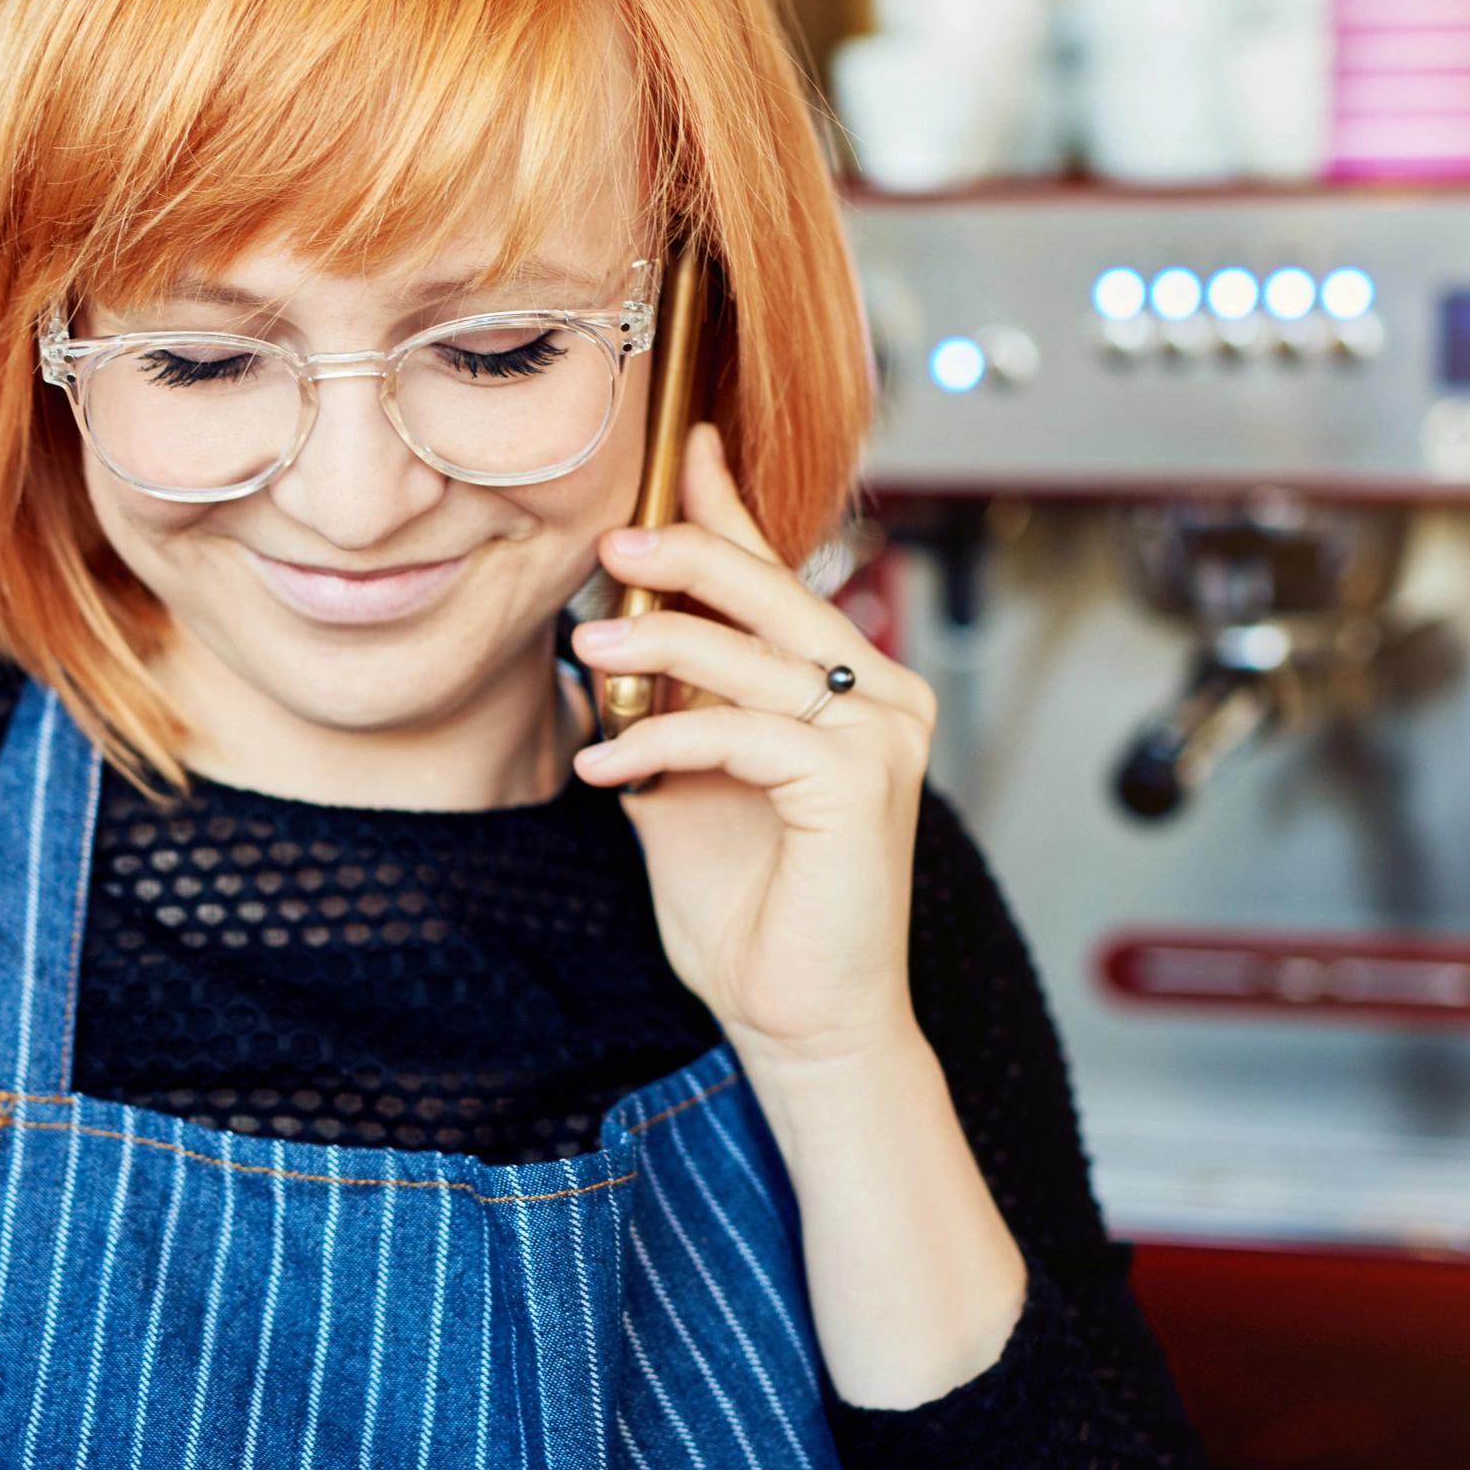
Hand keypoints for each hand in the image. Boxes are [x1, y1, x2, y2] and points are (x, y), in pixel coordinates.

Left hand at [569, 420, 939, 1077]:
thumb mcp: (688, 792)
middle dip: (689, 551)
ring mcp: (881, 734)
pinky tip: (609, 769)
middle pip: (773, 592)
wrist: (801, 1022)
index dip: (731, 509)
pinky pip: (740, 731)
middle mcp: (881, 696)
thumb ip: (668, 717)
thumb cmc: (754, 916)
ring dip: (656, 647)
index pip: (782, 578)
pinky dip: (663, 741)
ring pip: (749, 655)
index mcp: (847, 689)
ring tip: (588, 652)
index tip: (685, 446)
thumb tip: (604, 650)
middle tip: (614, 540)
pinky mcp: (858, 781)